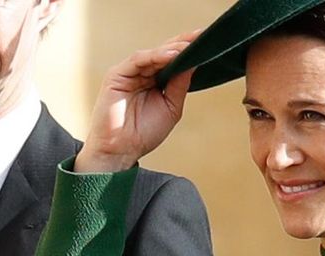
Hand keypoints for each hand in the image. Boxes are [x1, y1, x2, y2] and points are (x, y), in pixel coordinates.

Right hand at [74, 30, 201, 172]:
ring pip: (153, 54)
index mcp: (154, 81)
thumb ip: (180, 85)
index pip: (173, 60)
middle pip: (164, 52)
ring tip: (189, 46)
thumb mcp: (171, 107)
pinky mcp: (117, 74)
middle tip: (202, 36)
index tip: (208, 42)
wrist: (121, 151)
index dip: (188, 51)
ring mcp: (129, 73)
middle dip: (183, 44)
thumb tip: (193, 62)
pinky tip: (172, 55)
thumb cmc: (143, 133)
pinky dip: (155, 56)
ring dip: (172, 49)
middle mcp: (142, 74)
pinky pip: (138, 60)